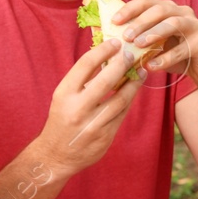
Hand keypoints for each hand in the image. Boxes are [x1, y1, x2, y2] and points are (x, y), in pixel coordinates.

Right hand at [32, 37, 142, 175]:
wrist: (56, 155)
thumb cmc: (61, 120)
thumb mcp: (63, 97)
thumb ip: (81, 80)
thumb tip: (105, 57)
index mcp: (64, 94)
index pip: (85, 65)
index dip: (102, 51)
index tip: (115, 43)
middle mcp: (78, 108)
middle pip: (106, 80)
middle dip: (122, 64)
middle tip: (131, 54)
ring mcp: (93, 124)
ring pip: (120, 99)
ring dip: (133, 83)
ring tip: (141, 71)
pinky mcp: (105, 136)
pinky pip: (122, 114)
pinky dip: (130, 100)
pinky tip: (135, 89)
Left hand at [111, 0, 197, 86]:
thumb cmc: (174, 56)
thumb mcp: (153, 46)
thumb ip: (135, 39)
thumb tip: (103, 35)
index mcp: (168, 8)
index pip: (146, 2)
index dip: (129, 9)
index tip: (114, 21)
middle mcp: (182, 12)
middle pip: (159, 10)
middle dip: (140, 22)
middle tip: (125, 36)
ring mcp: (194, 25)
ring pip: (172, 24)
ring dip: (153, 34)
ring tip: (138, 45)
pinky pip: (182, 49)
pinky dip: (165, 58)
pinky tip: (151, 66)